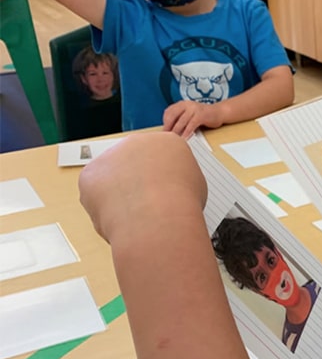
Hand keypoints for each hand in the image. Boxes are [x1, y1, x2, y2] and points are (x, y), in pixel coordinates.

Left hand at [79, 133, 206, 242]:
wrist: (158, 216)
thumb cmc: (180, 202)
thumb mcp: (194, 183)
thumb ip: (177, 178)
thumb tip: (170, 188)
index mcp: (166, 142)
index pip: (161, 155)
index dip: (162, 176)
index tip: (163, 189)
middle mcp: (136, 142)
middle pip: (134, 162)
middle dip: (137, 181)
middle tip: (146, 203)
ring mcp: (111, 156)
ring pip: (113, 178)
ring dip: (119, 194)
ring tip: (134, 214)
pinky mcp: (90, 174)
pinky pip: (95, 192)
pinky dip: (104, 206)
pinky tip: (119, 215)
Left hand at [163, 101, 224, 137]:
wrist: (219, 112)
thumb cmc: (204, 115)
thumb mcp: (190, 114)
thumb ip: (181, 118)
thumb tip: (170, 129)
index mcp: (182, 104)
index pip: (169, 112)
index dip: (165, 122)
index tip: (164, 131)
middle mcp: (187, 104)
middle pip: (173, 115)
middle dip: (168, 127)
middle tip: (166, 136)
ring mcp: (194, 109)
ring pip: (181, 121)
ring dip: (176, 131)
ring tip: (174, 139)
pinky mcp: (201, 115)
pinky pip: (191, 125)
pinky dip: (187, 132)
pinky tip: (184, 138)